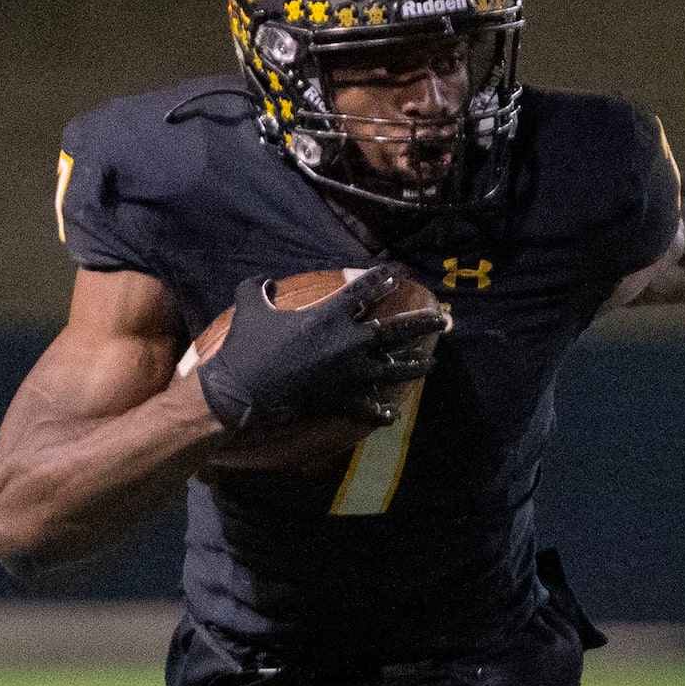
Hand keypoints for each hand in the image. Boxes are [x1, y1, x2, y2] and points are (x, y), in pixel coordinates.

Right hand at [198, 266, 437, 432]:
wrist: (242, 390)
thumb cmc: (246, 346)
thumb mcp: (249, 306)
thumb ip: (259, 288)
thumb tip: (266, 281)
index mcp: (329, 316)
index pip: (363, 290)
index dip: (381, 278)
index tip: (397, 272)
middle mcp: (348, 343)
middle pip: (396, 331)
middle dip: (422, 323)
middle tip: (443, 319)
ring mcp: (350, 374)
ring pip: (393, 370)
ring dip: (414, 367)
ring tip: (430, 364)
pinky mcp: (342, 400)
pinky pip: (368, 408)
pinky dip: (380, 412)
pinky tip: (391, 413)